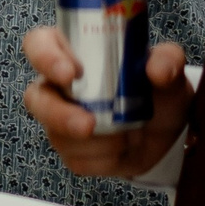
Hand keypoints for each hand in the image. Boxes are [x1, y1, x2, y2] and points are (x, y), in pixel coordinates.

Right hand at [19, 26, 194, 179]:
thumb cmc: (158, 88)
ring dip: (94, 141)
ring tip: (126, 136)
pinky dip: (103, 159)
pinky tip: (122, 150)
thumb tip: (158, 70)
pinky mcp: (72, 151)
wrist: (167, 131)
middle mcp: (58, 86)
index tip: (71, 72)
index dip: (45, 57)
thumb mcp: (169, 69)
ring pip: (56, 134)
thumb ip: (167, 61)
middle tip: (88, 123)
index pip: (39, 44)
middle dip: (58, 114)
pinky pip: (77, 160)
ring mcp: (61, 121)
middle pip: (35, 98)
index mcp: (72, 52)